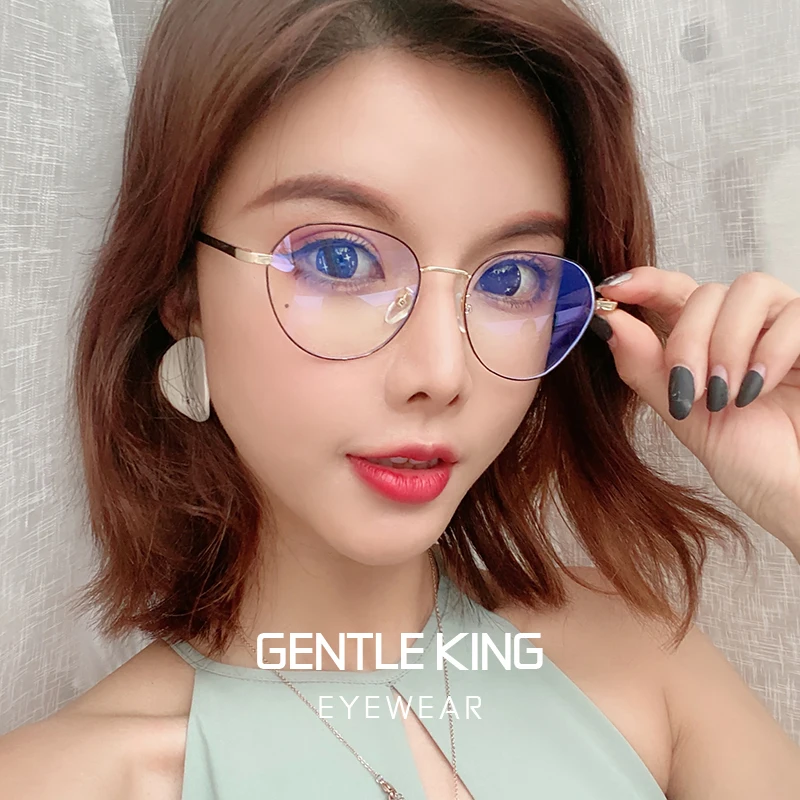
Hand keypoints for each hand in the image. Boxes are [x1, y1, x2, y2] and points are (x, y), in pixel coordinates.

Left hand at [592, 267, 799, 557]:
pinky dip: (769, 351)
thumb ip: (643, 366)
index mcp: (707, 340)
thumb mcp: (682, 413)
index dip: (644, 282)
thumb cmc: (751, 460)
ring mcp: (786, 326)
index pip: (674, 292)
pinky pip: (795, 312)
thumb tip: (605, 321)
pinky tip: (757, 390)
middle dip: (687, 341)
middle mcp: (746, 325)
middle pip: (705, 293)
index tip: (611, 292)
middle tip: (689, 389)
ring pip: (747, 289)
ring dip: (726, 342)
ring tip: (725, 395)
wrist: (796, 492)